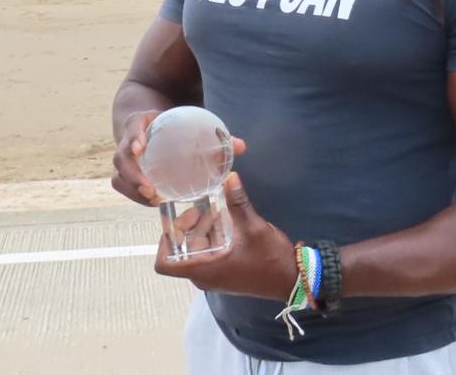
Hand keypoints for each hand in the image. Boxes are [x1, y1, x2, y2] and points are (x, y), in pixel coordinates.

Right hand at [110, 110, 248, 206]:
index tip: (140, 147)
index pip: (132, 126)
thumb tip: (241, 146)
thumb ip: (213, 134)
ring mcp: (125, 159)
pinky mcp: (126, 174)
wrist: (145, 123)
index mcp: (140, 122)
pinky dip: (136, 196)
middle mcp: (128, 141)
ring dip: (133, 190)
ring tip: (153, 200)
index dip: (133, 137)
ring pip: (118, 177)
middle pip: (120, 158)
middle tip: (150, 189)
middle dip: (132, 175)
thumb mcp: (185, 122)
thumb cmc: (170, 124)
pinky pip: (124, 187)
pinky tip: (154, 202)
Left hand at [154, 172, 297, 299]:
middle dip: (190, 226)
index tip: (177, 220)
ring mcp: (214, 276)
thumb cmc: (270, 258)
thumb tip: (229, 175)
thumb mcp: (253, 227)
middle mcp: (204, 276)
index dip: (164, 241)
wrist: (292, 279)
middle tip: (204, 206)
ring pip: (197, 250)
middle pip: (181, 250)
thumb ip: (237, 202)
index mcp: (203, 269)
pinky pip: (209, 253)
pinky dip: (213, 236)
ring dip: (204, 228)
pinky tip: (227, 219)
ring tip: (219, 208)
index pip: (164, 264)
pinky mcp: (224, 272)